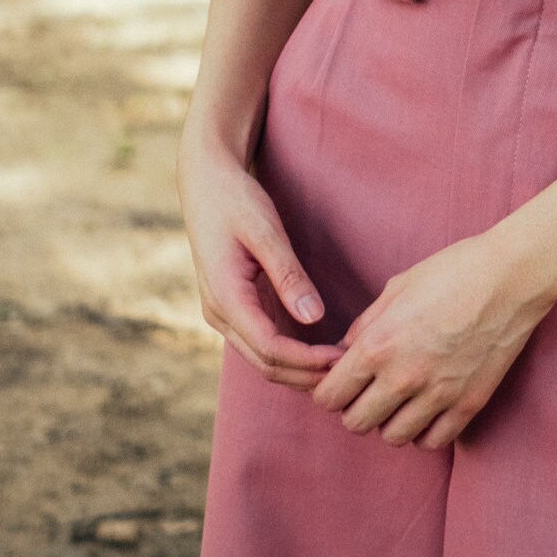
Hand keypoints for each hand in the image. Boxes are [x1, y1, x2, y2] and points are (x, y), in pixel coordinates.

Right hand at [178, 133, 345, 390]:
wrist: (205, 182)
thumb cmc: (235, 201)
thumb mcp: (265, 231)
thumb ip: (288, 276)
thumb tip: (314, 318)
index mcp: (225, 297)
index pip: (269, 348)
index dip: (307, 360)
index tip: (343, 359)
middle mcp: (219, 313)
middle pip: (265, 364)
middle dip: (306, 374)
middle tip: (351, 371)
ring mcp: (223, 313)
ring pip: (261, 359)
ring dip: (298, 370)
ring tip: (340, 367)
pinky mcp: (233, 307)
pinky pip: (261, 342)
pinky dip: (289, 354)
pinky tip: (319, 351)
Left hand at [309, 231, 549, 448]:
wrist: (511, 277)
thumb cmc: (452, 271)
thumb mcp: (396, 288)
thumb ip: (365, 325)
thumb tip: (345, 353)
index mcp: (378, 345)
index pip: (330, 397)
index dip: (329, 391)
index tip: (340, 382)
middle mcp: (403, 377)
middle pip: (356, 423)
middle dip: (355, 408)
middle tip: (369, 391)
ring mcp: (438, 395)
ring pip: (392, 437)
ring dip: (389, 421)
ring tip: (400, 400)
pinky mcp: (469, 404)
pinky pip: (433, 441)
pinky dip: (423, 431)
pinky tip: (426, 410)